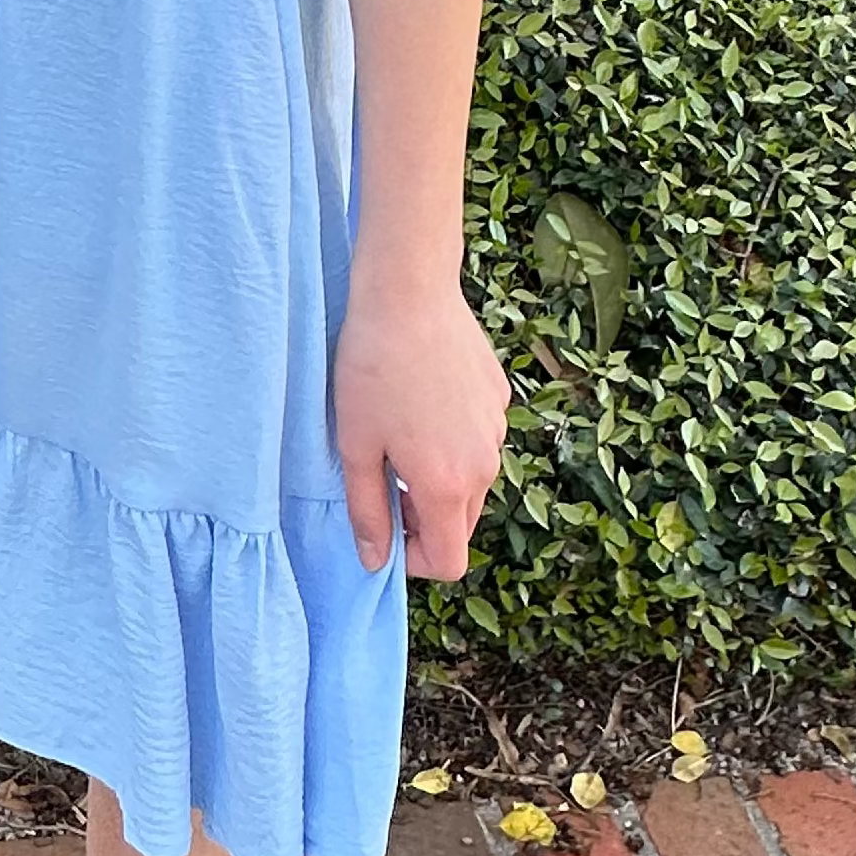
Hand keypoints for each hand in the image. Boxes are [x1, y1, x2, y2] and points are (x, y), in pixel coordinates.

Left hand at [330, 273, 511, 578]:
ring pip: (472, 480)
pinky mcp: (499, 396)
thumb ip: (367, 512)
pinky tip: (421, 399)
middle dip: (425, 520)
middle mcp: (484, 464)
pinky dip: (453, 439)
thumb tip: (374, 561)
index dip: (414, 561)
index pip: (450, 561)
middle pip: (461, 524)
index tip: (384, 531)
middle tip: (384, 480)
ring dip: (440, 478)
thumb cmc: (371, 368)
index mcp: (447, 485)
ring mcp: (496, 428)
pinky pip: (479, 438)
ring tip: (399, 433)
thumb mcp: (356, 446)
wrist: (408, 293)